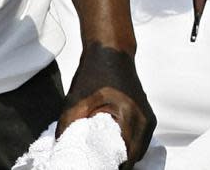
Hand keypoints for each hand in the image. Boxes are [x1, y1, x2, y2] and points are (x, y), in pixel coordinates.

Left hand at [60, 43, 155, 168]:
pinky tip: (110, 145)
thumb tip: (61, 149)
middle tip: (97, 164)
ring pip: (137, 151)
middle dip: (117, 164)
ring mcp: (148, 118)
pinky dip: (126, 146)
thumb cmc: (95, 73)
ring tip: (102, 158)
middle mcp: (145, 120)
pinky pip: (139, 141)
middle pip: (134, 157)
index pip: (127, 159)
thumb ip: (68, 128)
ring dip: (122, 157)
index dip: (111, 168)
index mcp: (131, 117)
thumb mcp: (76, 101)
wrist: (111, 51)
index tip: (96, 166)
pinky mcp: (146, 116)